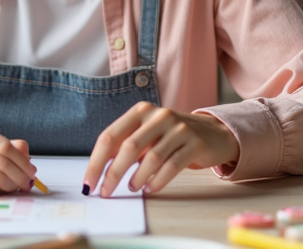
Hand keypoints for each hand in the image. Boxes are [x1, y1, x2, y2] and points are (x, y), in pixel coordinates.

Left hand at [84, 102, 239, 196]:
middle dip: (113, 174)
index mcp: (141, 111)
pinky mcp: (195, 143)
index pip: (110, 136)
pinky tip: (149, 189)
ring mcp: (179, 128)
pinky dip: (157, 181)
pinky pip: (171, 166)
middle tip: (105, 192)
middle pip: (128, 147)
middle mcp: (158, 115)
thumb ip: (126, 145)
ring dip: (136, 178)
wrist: (213, 133)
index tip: (88, 183)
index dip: (96, 162)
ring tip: (132, 188)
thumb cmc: (172, 136)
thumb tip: (100, 170)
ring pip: (150, 158)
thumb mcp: (147, 134)